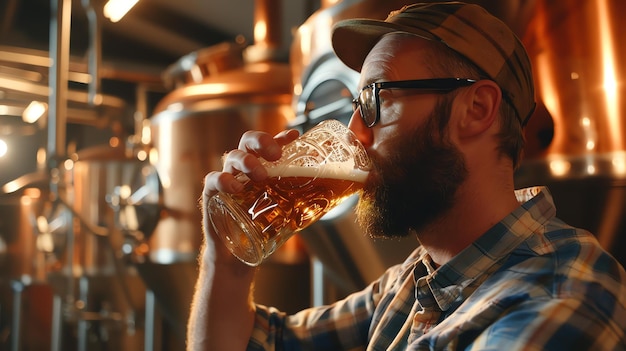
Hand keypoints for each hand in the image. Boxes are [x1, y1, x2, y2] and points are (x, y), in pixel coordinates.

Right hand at [200, 129, 299, 264]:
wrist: (237, 257)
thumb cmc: (261, 230)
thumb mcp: (286, 213)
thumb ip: (304, 201)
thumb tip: (336, 195)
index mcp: (261, 169)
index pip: (269, 145)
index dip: (280, 137)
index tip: (294, 135)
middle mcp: (243, 170)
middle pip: (248, 142)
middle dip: (262, 141)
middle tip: (276, 154)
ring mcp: (227, 180)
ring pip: (232, 157)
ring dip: (248, 162)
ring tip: (261, 175)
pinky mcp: (212, 196)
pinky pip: (213, 180)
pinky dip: (223, 180)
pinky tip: (235, 187)